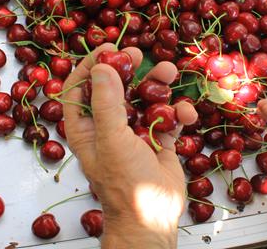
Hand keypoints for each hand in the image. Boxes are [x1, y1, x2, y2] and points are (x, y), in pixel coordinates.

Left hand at [63, 43, 196, 247]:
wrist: (153, 217)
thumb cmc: (125, 181)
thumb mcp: (111, 138)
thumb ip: (106, 102)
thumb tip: (103, 67)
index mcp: (86, 127)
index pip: (80, 88)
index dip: (91, 66)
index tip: (108, 50)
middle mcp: (108, 127)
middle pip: (115, 88)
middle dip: (127, 70)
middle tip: (138, 56)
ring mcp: (134, 133)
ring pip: (144, 99)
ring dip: (157, 85)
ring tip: (170, 73)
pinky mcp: (158, 140)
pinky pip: (167, 117)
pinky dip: (177, 112)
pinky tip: (185, 114)